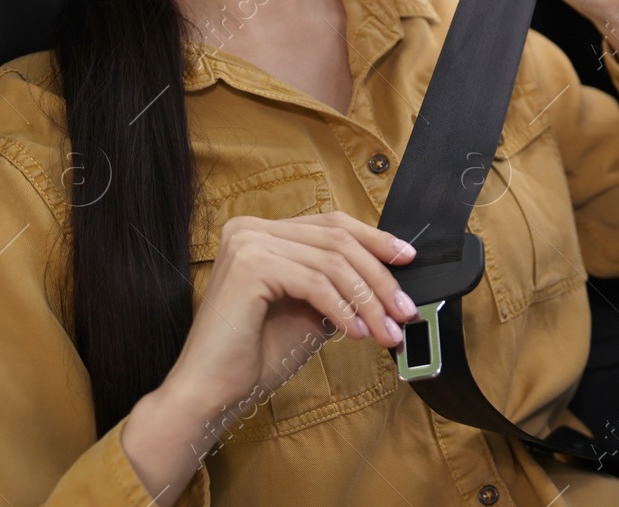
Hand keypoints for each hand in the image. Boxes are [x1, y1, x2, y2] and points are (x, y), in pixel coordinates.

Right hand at [121, 212, 417, 497]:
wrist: (210, 393)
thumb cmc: (254, 356)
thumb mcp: (309, 310)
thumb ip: (339, 286)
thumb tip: (388, 278)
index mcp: (262, 232)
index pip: (332, 225)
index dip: (375, 240)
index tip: (408, 260)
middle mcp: (250, 228)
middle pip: (337, 240)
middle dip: (379, 278)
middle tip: (405, 311)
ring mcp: (247, 243)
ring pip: (333, 262)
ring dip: (368, 300)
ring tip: (386, 332)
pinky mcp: (249, 266)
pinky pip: (316, 282)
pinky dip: (343, 308)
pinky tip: (356, 333)